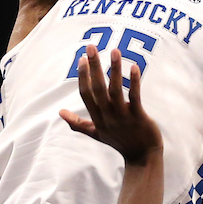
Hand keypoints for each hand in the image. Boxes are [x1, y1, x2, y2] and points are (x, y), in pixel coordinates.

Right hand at [59, 47, 161, 163]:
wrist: (141, 157)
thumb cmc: (118, 142)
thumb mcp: (95, 133)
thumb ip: (77, 123)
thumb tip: (60, 113)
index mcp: (96, 117)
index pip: (85, 93)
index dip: (83, 76)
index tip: (82, 59)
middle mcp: (107, 115)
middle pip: (97, 88)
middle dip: (94, 66)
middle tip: (91, 46)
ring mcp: (122, 116)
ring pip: (115, 90)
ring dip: (114, 69)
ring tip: (114, 51)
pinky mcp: (138, 117)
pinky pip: (134, 97)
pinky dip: (134, 82)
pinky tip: (134, 67)